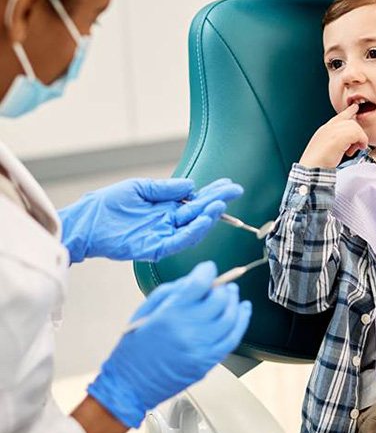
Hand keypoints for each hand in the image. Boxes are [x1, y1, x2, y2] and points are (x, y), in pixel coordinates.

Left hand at [60, 177, 242, 262]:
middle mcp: (168, 222)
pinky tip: (203, 222)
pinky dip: (192, 233)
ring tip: (219, 205)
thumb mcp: (139, 188)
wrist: (85, 223)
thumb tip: (191, 186)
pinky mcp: (153, 247)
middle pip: (198, 212)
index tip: (228, 184)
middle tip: (234, 191)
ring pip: (192, 229)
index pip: (195, 199)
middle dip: (217, 201)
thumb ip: (165, 189)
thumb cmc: (107, 205)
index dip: (213, 192)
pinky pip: (177, 242)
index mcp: (166, 206)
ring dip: (207, 218)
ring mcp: (162, 235)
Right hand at [87, 261, 251, 427]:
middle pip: (219, 299)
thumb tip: (198, 280)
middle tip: (221, 285)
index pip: (200, 283)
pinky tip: (242, 311)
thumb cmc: (134, 347)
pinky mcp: (207, 362)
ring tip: (232, 294)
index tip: (208, 269)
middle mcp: (188, 330)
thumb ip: (174, 291)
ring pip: (230, 318)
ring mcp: (200, 348)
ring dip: (235, 302)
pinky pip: (232, 339)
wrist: (129, 385)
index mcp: (170, 314)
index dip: (207, 271)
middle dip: (222, 287)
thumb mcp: (147, 310)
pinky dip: (241, 322)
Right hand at [299, 104, 368, 167]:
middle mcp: (328, 127)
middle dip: (357, 133)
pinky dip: (361, 141)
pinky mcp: (338, 136)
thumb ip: (337, 143)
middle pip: (350, 121)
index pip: (339, 117)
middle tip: (358, 145)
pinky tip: (358, 148)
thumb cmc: (318, 164)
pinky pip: (357, 133)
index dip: (348, 112)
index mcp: (324, 130)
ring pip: (354, 126)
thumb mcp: (327, 149)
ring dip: (359, 138)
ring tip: (356, 149)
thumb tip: (349, 145)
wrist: (311, 170)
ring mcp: (332, 130)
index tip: (355, 107)